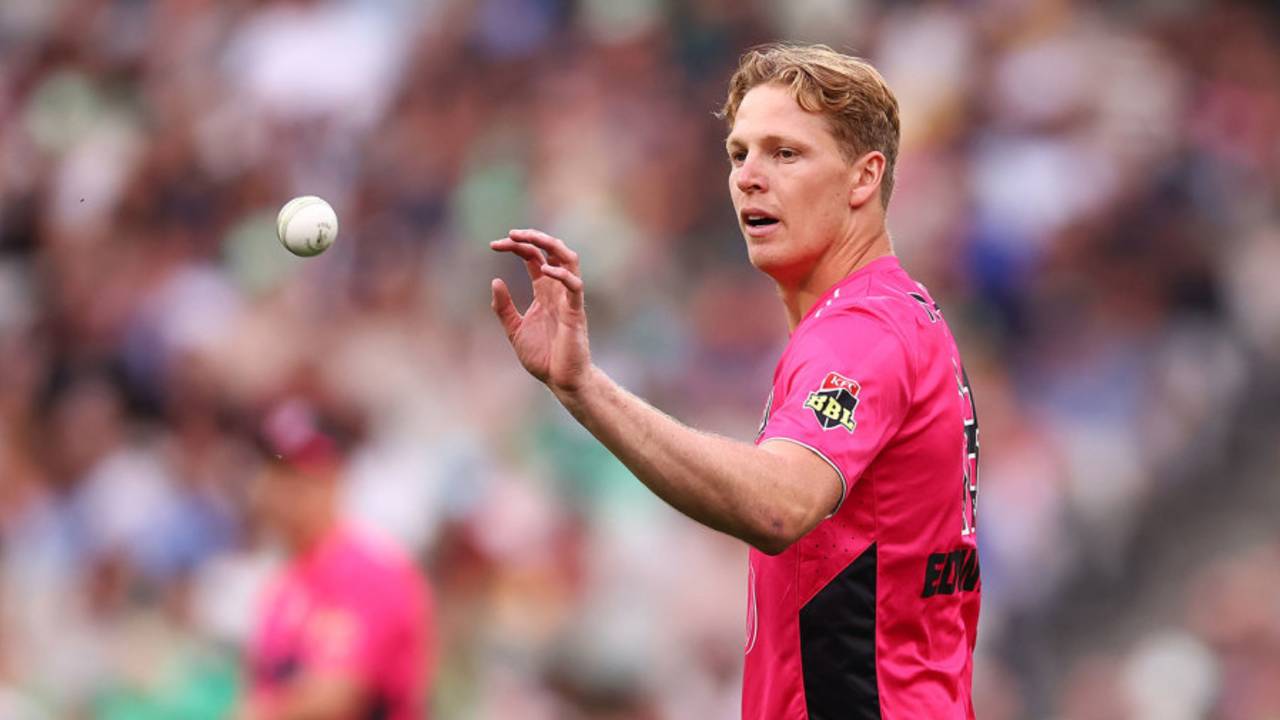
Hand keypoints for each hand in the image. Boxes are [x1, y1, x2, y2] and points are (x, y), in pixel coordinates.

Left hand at [490, 229, 592, 397]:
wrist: (561, 380)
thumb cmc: (543, 357)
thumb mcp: (514, 330)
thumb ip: (503, 308)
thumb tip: (495, 281)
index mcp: (543, 292)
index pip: (532, 257)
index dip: (515, 247)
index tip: (494, 245)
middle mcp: (557, 290)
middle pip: (551, 251)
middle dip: (533, 237)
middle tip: (511, 234)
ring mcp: (568, 299)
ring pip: (569, 259)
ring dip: (551, 245)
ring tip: (531, 239)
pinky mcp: (575, 311)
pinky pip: (574, 286)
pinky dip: (562, 274)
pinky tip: (545, 270)